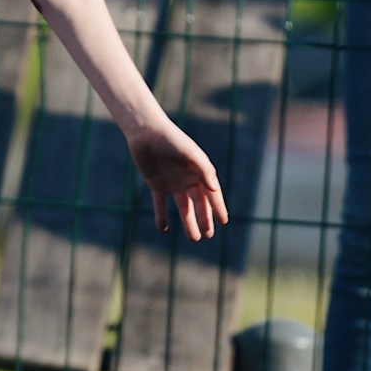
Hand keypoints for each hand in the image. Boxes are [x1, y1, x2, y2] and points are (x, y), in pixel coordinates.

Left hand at [127, 117, 227, 238]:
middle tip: (209, 236)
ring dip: (188, 222)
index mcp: (199, 172)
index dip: (218, 207)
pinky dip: (162, 216)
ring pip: (183, 207)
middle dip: (205, 219)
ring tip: (194, 238)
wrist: (146, 132)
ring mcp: (173, 183)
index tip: (224, 221)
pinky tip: (163, 229)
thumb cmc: (171, 140)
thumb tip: (215, 190)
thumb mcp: (190, 154)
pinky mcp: (157, 185)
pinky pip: (160, 204)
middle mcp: (188, 179)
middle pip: (199, 204)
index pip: (212, 194)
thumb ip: (204, 170)